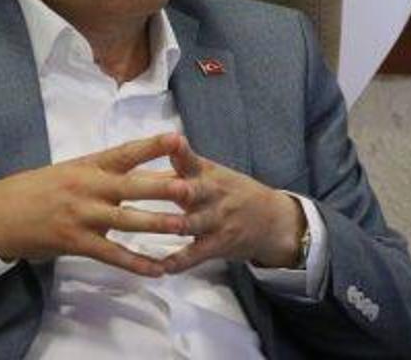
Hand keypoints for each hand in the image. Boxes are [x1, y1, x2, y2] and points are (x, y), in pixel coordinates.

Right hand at [0, 133, 191, 276]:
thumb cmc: (37, 190)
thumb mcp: (71, 171)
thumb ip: (105, 174)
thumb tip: (145, 174)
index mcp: (89, 165)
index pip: (126, 152)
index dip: (153, 146)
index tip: (178, 138)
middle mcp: (87, 187)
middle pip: (132, 186)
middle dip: (162, 188)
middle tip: (191, 188)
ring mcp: (81, 215)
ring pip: (125, 221)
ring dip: (156, 225)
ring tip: (184, 228)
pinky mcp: (74, 242)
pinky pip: (111, 255)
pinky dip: (135, 263)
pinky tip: (157, 269)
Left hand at [162, 136, 305, 272]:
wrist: (272, 219)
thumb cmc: (229, 192)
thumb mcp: (210, 173)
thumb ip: (176, 167)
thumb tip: (138, 162)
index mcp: (205, 173)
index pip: (190, 158)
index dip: (180, 150)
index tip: (172, 141)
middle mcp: (211, 194)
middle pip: (192, 190)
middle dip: (178, 189)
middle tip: (156, 187)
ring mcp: (216, 220)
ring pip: (193, 223)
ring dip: (175, 225)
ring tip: (150, 228)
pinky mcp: (219, 244)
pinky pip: (197, 254)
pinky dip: (179, 262)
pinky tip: (162, 268)